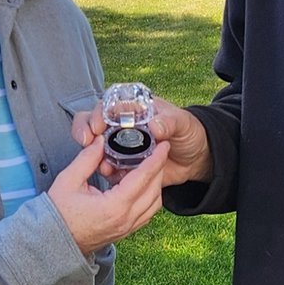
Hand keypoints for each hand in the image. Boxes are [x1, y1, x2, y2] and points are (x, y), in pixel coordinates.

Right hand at [47, 136, 167, 254]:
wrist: (51, 243)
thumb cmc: (57, 214)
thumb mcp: (69, 180)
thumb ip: (87, 158)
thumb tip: (100, 141)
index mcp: (115, 206)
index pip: (144, 178)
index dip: (156, 159)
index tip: (164, 146)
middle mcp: (126, 219)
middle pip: (154, 190)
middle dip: (159, 169)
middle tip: (157, 152)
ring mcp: (126, 228)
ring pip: (154, 204)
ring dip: (155, 184)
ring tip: (149, 167)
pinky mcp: (124, 232)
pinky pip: (146, 214)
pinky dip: (149, 198)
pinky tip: (140, 186)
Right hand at [72, 96, 212, 186]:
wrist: (196, 157)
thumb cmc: (189, 131)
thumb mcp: (183, 122)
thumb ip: (169, 122)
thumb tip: (155, 125)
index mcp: (134, 109)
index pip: (107, 106)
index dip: (97, 114)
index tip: (97, 127)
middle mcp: (123, 127)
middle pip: (94, 125)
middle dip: (86, 133)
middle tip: (89, 143)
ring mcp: (122, 148)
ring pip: (98, 151)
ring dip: (98, 159)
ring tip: (105, 167)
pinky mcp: (126, 168)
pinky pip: (112, 171)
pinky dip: (111, 175)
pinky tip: (117, 178)